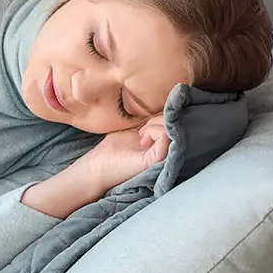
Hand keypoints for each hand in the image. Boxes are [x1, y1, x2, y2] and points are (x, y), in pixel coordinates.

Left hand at [21, 115, 168, 218]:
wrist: (97, 167)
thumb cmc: (112, 149)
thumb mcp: (133, 129)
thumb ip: (146, 120)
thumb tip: (157, 105)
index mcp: (161, 141)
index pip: (174, 120)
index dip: (165, 113)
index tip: (147, 120)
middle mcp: (165, 148)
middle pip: (175, 122)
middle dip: (159, 119)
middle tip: (141, 131)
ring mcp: (162, 155)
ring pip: (171, 129)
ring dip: (154, 126)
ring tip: (141, 137)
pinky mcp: (155, 160)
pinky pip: (165, 138)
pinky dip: (155, 132)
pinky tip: (143, 141)